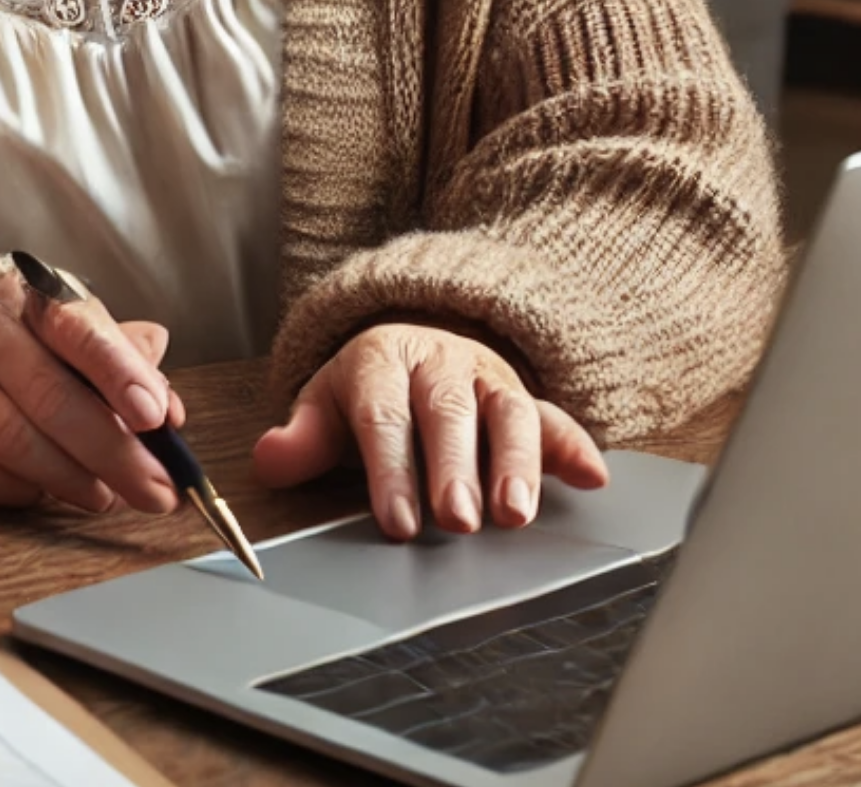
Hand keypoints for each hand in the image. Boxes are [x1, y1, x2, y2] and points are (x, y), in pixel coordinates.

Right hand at [0, 271, 184, 514]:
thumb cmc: (56, 350)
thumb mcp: (100, 340)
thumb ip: (137, 370)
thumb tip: (169, 412)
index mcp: (38, 298)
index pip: (79, 331)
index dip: (119, 374)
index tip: (154, 417)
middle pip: (52, 397)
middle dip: (113, 453)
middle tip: (157, 490)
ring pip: (18, 442)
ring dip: (73, 480)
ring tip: (109, 497)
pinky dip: (26, 490)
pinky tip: (53, 490)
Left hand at [251, 321, 609, 538]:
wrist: (416, 340)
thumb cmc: (370, 389)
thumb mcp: (327, 404)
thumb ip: (302, 437)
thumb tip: (269, 459)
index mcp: (381, 360)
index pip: (383, 415)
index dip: (390, 470)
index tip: (397, 522)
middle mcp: (438, 362)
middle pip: (447, 412)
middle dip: (454, 467)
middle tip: (458, 520)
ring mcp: (487, 376)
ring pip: (507, 411)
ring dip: (516, 462)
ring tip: (515, 515)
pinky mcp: (528, 396)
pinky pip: (555, 416)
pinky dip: (574, 444)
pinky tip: (591, 476)